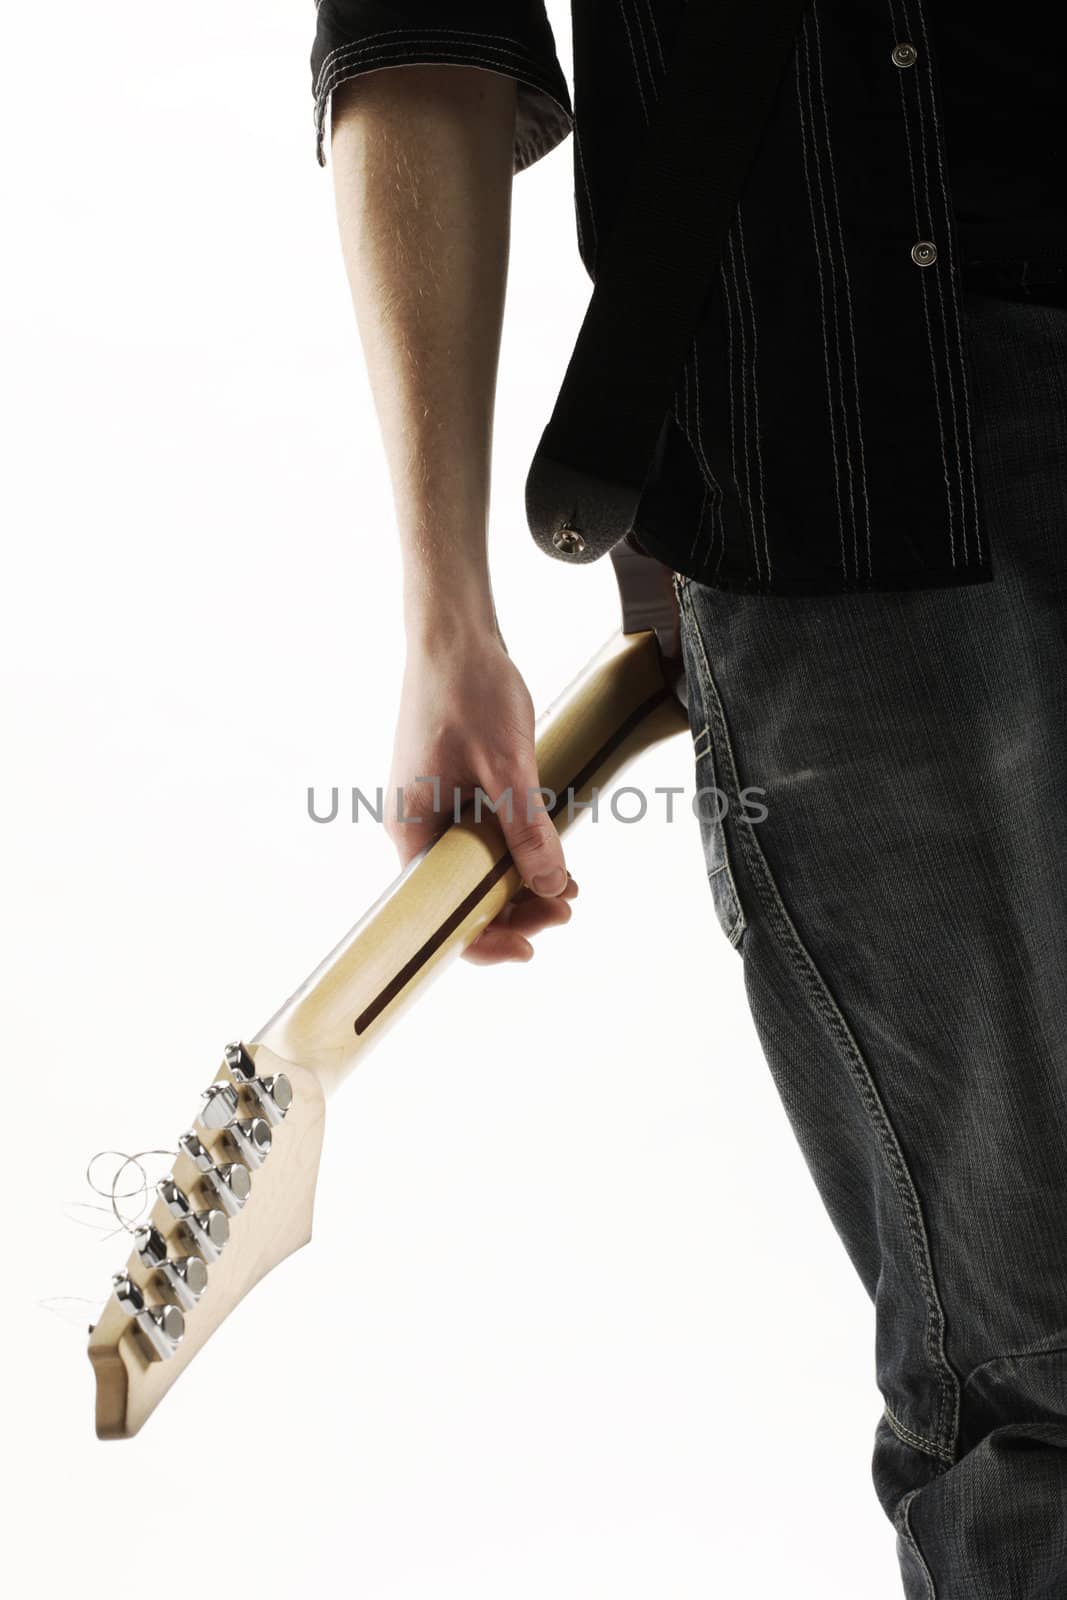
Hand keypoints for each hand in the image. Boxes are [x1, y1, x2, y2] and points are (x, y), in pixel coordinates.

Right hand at [386, 626, 576, 963]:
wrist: (454, 632)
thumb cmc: (470, 690)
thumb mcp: (509, 766)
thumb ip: (527, 830)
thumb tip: (551, 886)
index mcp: (411, 828)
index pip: (437, 912)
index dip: (483, 939)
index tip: (530, 947)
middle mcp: (413, 824)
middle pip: (458, 893)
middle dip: (513, 908)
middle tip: (567, 907)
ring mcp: (429, 805)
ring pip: (472, 866)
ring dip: (518, 879)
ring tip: (567, 885)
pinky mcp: (448, 788)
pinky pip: (477, 836)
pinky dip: (512, 849)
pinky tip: (548, 849)